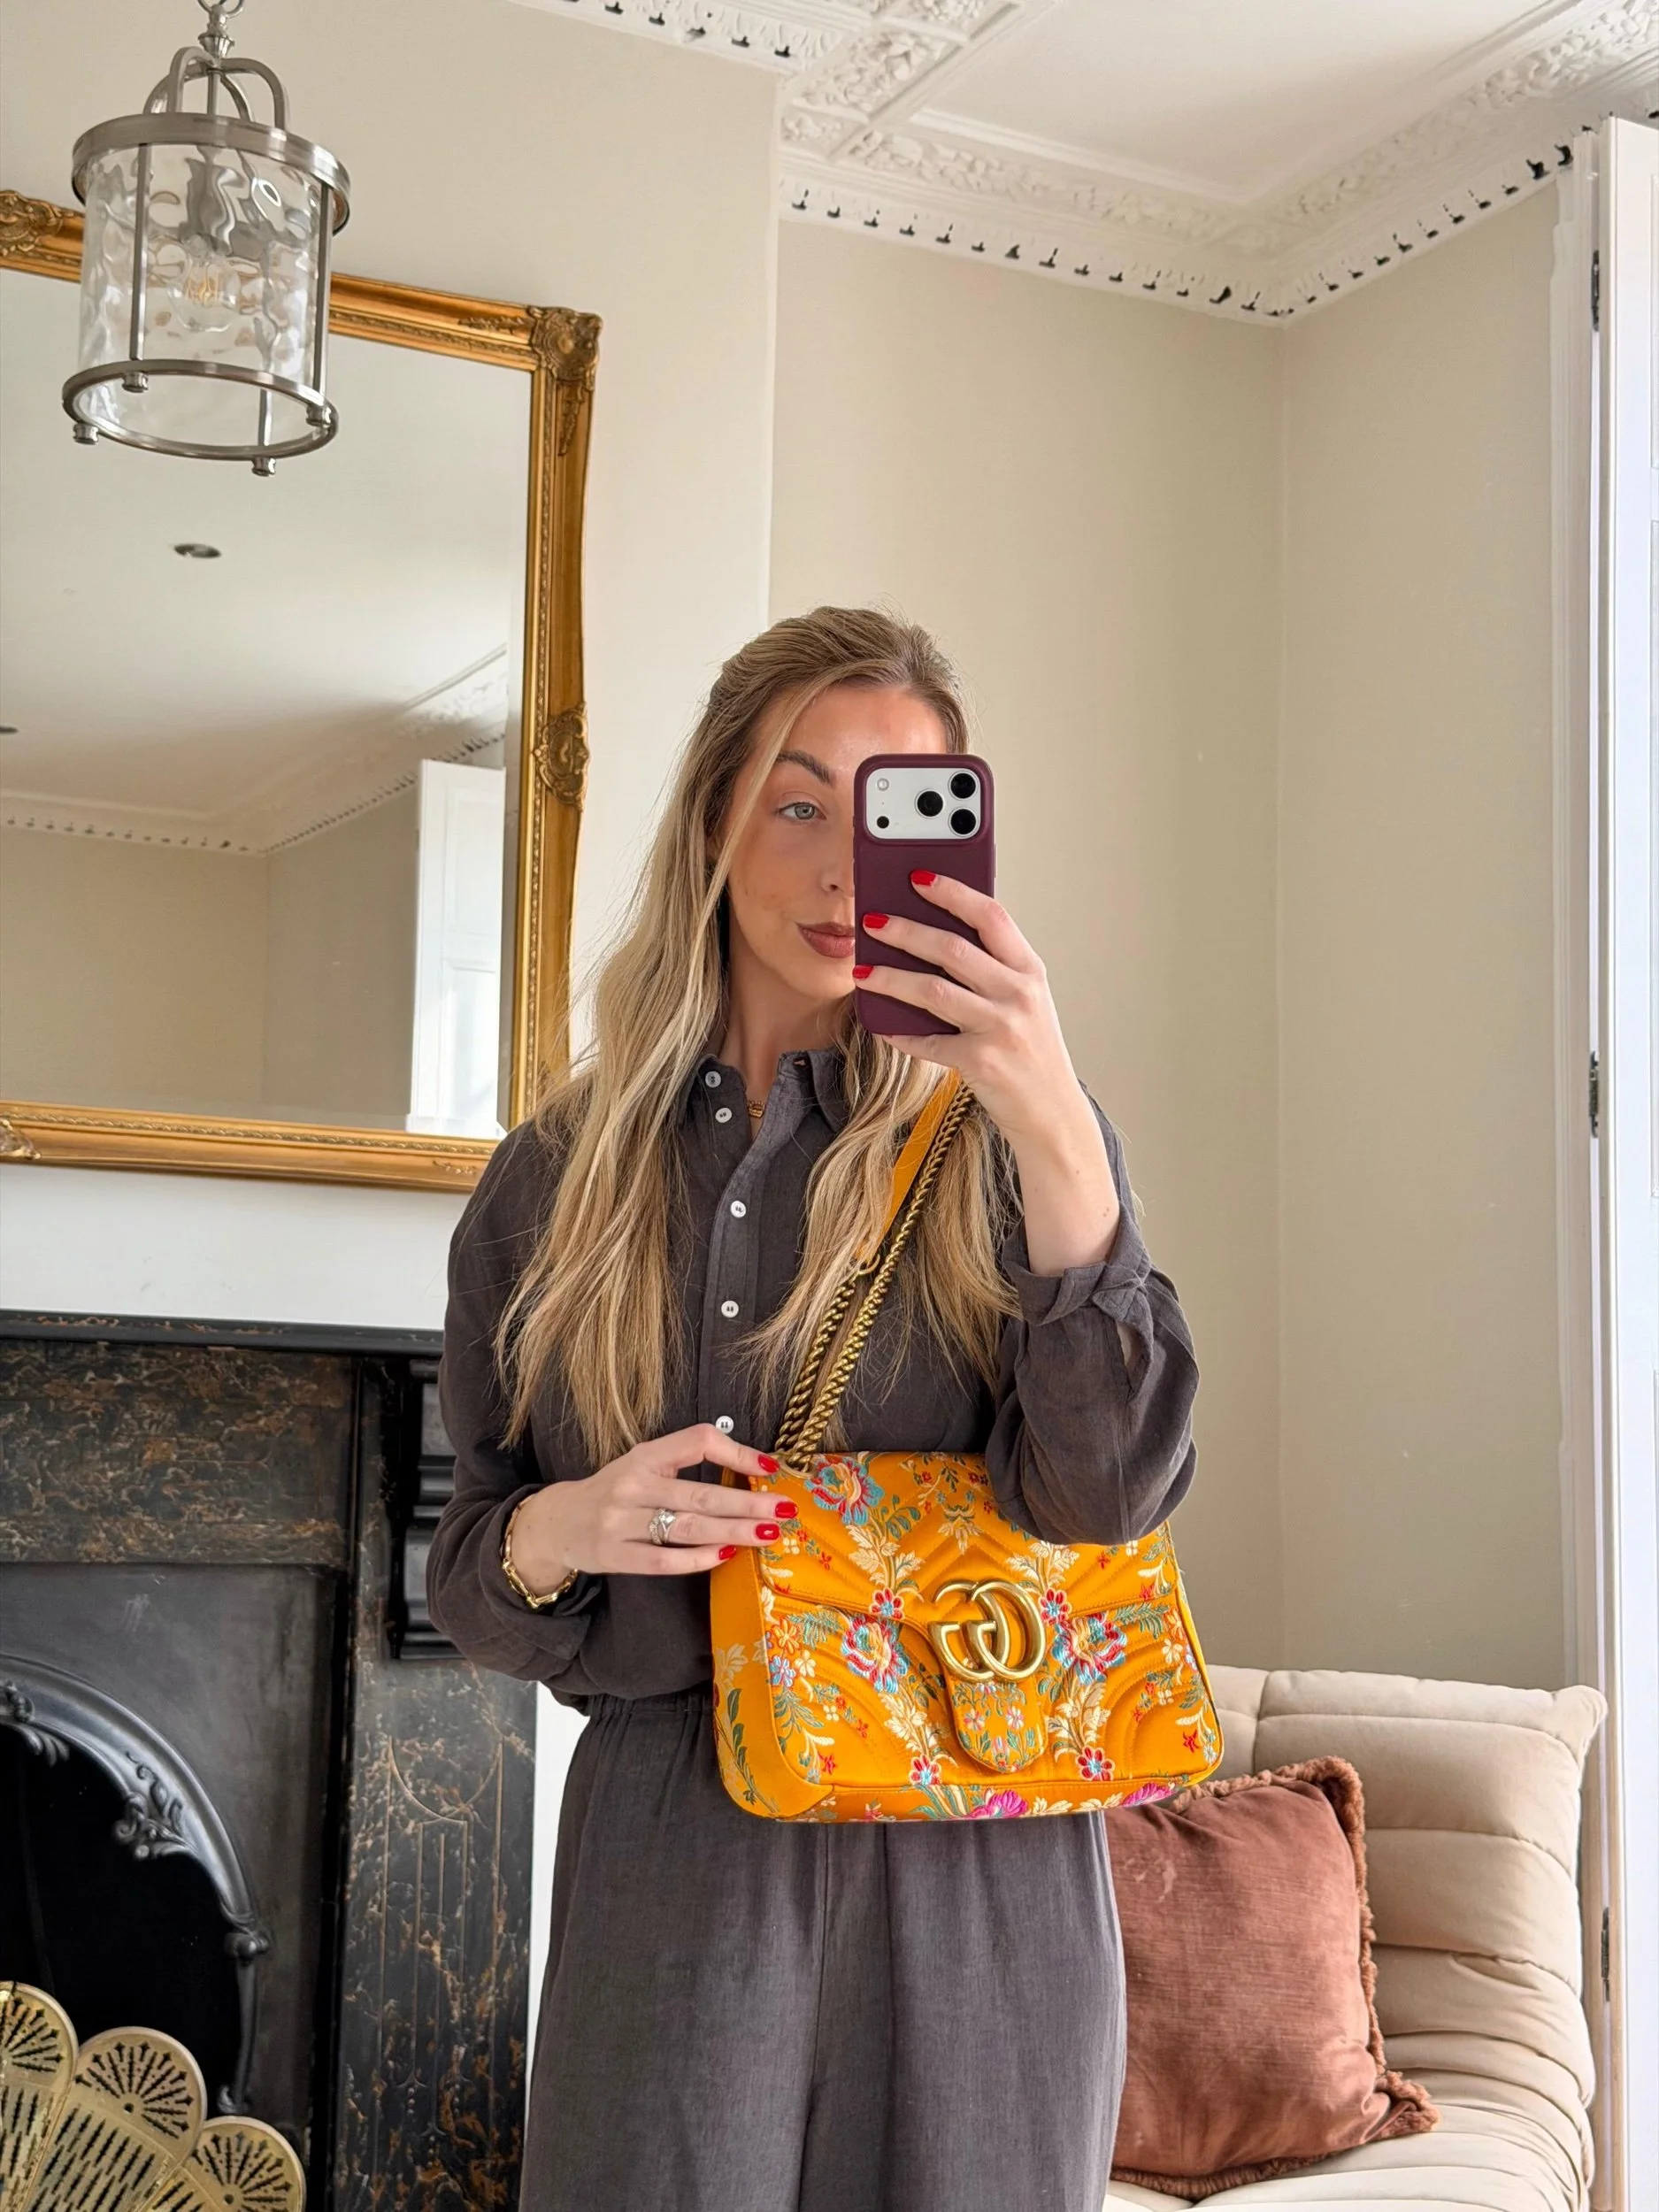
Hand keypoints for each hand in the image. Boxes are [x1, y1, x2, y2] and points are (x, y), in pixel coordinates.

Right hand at [509, 1423, 797, 1588]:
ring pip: (687, 1528)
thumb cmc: (614, 1491)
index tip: (769, 1467)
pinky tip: (726, 1556)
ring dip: (733, 1532)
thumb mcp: (643, 1465)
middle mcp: (632, 1485)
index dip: (736, 1452)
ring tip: (767, 1534)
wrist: (556, 1523)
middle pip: (700, 1495)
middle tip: (785, 1510)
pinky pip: (664, 1560)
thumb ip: (684, 1464)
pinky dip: (698, 1559)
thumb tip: (750, 1469)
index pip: (697, 1441)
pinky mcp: (615, 1555)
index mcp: (644, 1455)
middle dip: (748, 1504)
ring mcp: (621, 1522)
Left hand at [855, 873, 1091, 1149]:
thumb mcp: (1025, 1002)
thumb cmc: (1031, 1051)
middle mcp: (1018, 995)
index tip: (918, 878)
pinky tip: (880, 1022)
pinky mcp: (980, 1062)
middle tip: (871, 920)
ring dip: (890, 977)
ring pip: (932, 990)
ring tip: (861, 970)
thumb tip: (930, 937)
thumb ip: (993, 969)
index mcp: (1030, 971)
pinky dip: (899, 1031)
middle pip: (952, 948)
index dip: (954, 893)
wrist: (1052, 1113)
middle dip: (905, 930)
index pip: (991, 916)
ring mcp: (1000, 1028)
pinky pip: (926, 1040)